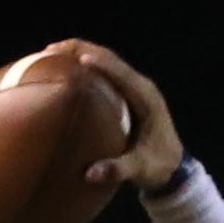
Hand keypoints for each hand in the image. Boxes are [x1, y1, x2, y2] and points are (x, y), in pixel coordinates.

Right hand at [57, 39, 184, 193]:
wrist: (174, 168)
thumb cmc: (159, 167)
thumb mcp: (140, 169)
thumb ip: (118, 170)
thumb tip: (89, 173)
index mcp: (146, 98)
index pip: (121, 73)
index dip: (99, 63)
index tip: (76, 58)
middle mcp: (140, 86)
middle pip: (109, 58)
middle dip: (80, 49)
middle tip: (49, 51)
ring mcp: (134, 87)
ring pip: (104, 60)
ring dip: (79, 53)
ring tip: (49, 54)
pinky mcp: (126, 93)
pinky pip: (103, 72)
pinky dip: (83, 66)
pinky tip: (63, 70)